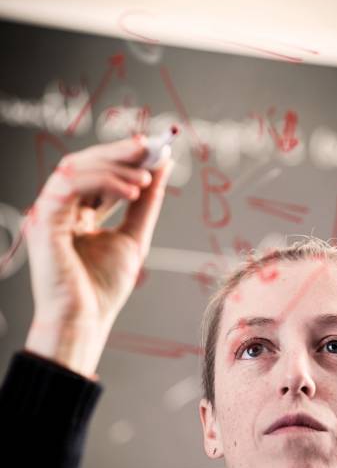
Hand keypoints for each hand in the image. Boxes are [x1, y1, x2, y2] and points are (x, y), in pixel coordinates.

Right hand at [23, 135, 173, 374]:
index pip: (99, 174)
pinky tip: (131, 190)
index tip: (155, 149)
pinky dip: (103, 180)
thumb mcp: (134, 236)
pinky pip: (71, 184)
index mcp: (77, 214)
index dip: (125, 159)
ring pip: (76, 167)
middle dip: (121, 153)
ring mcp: (49, 212)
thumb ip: (146, 202)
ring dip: (115, 165)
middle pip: (86, 164)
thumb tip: (161, 167)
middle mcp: (61, 208)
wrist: (85, 320)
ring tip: (145, 177)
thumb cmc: (104, 288)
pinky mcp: (44, 218)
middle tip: (151, 147)